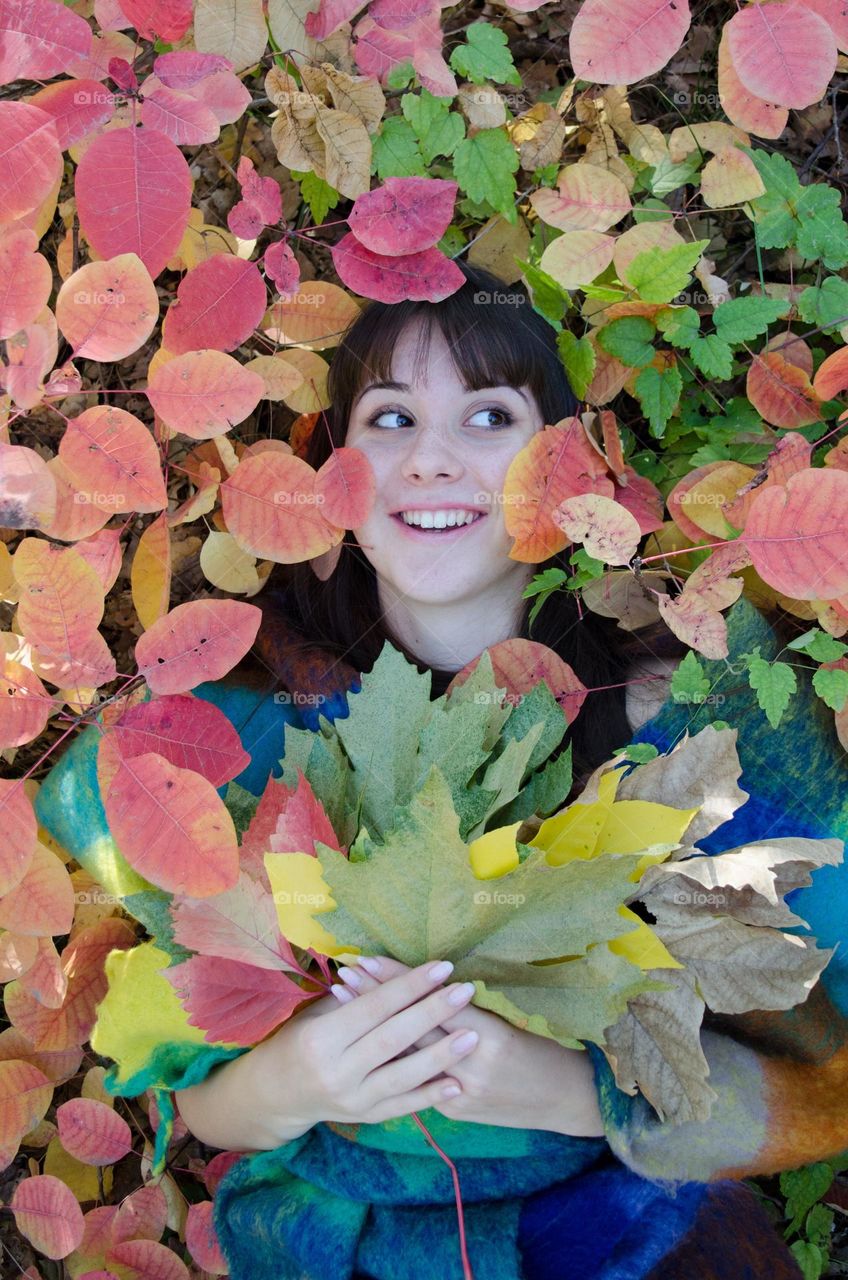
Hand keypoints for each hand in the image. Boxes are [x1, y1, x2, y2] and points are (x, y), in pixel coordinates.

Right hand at [250, 958, 481, 1138]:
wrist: (275, 1095)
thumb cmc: (297, 1040)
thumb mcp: (316, 1014)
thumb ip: (353, 998)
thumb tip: (393, 970)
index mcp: (322, 1038)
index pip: (374, 1008)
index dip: (408, 986)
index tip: (441, 967)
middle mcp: (337, 1071)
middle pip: (392, 1038)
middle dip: (432, 1013)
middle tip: (465, 990)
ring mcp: (352, 1100)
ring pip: (402, 1076)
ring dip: (440, 1056)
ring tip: (472, 1036)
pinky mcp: (364, 1118)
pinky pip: (403, 1106)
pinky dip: (430, 1096)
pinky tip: (456, 1083)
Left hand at [332, 956, 605, 1136]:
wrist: (568, 1101)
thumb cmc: (545, 1048)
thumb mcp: (513, 1020)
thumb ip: (469, 1011)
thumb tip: (426, 984)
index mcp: (491, 1036)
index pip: (433, 1002)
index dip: (399, 980)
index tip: (369, 958)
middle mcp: (471, 1065)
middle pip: (412, 1027)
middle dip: (374, 999)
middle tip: (344, 973)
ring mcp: (460, 1092)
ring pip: (407, 1055)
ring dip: (373, 1027)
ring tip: (344, 1001)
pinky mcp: (454, 1109)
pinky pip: (417, 1081)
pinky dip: (391, 1057)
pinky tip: (364, 1041)